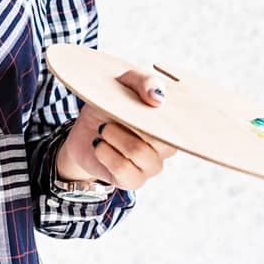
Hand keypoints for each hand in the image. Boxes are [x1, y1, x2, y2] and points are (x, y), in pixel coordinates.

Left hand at [55, 68, 177, 191]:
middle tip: (112, 116)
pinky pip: (123, 169)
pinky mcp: (134, 181)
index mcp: (171, 122)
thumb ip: (143, 82)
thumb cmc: (110, 103)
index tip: (143, 104)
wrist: (85, 130)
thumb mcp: (123, 83)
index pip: (179, 121)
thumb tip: (159, 98)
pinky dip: (105, 153)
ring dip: (113, 136)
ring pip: (138, 152)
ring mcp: (152, 166)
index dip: (160, 113)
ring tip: (103, 129)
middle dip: (128, 122)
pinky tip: (99, 145)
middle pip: (159, 137)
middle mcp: (167, 146)